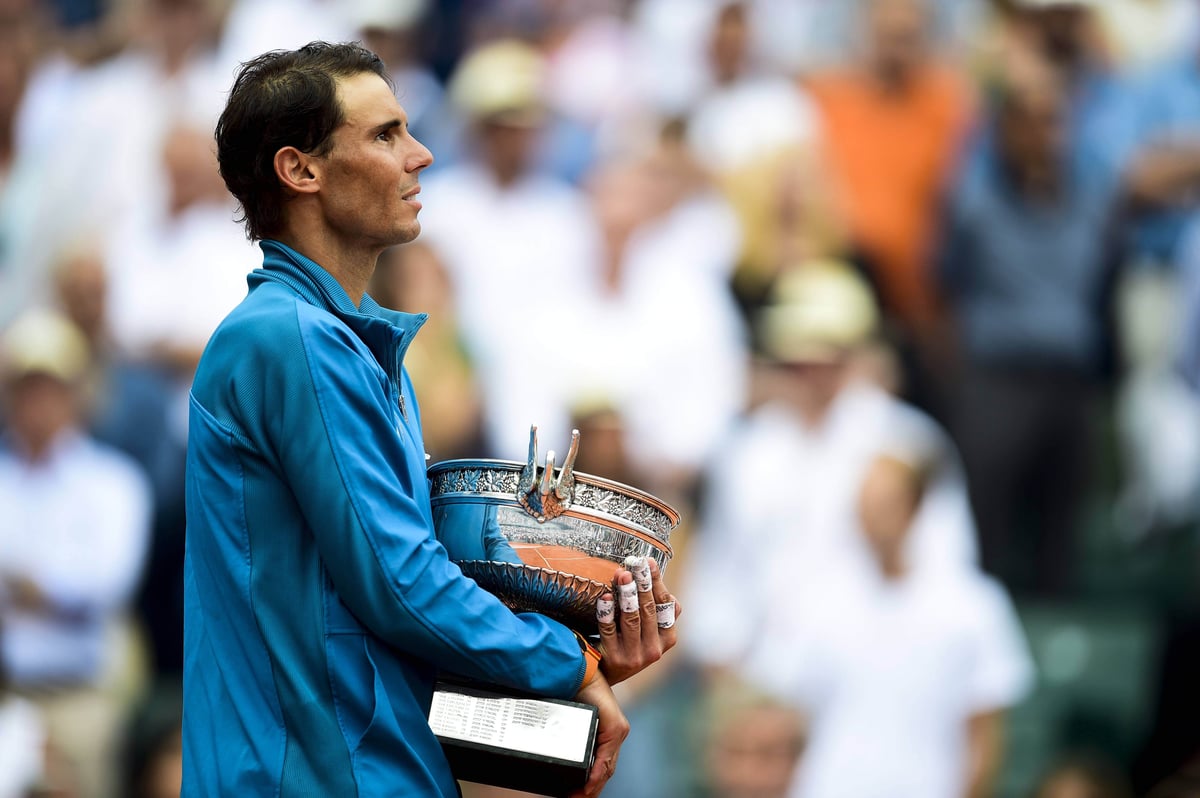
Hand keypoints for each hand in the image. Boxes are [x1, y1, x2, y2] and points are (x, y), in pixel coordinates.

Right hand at [569, 672, 628, 797]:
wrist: (578, 672)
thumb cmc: (574, 691)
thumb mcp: (572, 720)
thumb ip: (571, 736)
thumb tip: (559, 753)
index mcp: (606, 732)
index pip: (602, 765)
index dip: (591, 784)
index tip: (575, 795)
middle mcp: (616, 732)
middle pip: (605, 771)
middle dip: (590, 790)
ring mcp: (617, 731)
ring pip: (607, 768)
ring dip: (593, 786)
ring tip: (577, 797)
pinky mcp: (616, 728)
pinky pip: (606, 757)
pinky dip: (597, 773)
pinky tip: (588, 784)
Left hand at [596, 558, 680, 683]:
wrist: (604, 675)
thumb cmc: (627, 643)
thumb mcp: (647, 630)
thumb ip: (653, 608)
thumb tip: (652, 575)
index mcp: (667, 638)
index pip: (666, 605)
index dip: (657, 582)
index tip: (648, 561)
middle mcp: (655, 650)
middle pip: (650, 610)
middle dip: (642, 583)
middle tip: (635, 563)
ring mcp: (635, 656)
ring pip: (632, 619)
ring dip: (626, 594)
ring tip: (621, 575)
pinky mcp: (615, 659)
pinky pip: (610, 630)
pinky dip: (607, 612)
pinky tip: (605, 597)